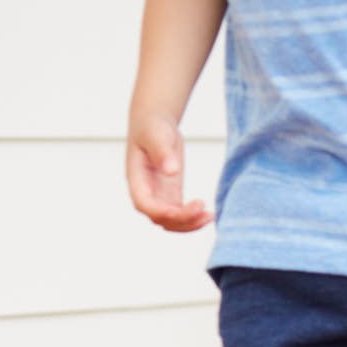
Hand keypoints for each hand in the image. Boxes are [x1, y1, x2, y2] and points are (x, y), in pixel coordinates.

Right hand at [126, 110, 212, 232]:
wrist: (154, 122)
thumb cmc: (152, 126)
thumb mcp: (156, 135)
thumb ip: (162, 152)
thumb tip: (171, 170)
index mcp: (136, 179)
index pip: (145, 205)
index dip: (166, 213)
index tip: (191, 207)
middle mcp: (145, 191)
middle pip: (160, 219)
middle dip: (182, 221)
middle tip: (207, 214)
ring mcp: (158, 195)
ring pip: (170, 221)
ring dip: (189, 224)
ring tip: (210, 216)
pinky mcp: (170, 194)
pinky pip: (179, 214)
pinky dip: (193, 218)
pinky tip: (208, 214)